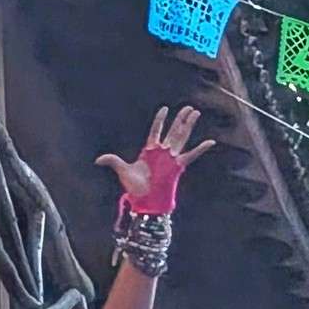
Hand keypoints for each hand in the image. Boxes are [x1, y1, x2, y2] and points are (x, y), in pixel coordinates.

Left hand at [95, 104, 213, 215]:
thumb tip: (97, 160)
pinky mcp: (178, 166)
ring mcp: (171, 158)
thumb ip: (112, 161)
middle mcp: (163, 152)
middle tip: (189, 107)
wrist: (144, 201)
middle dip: (181, 119)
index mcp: (150, 150)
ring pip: (182, 137)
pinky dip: (201, 149)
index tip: (165, 109)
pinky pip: (192, 155)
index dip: (160, 120)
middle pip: (174, 131)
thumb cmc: (134, 188)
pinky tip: (210, 142)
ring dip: (189, 125)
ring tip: (195, 113)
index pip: (156, 130)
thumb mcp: (122, 170)